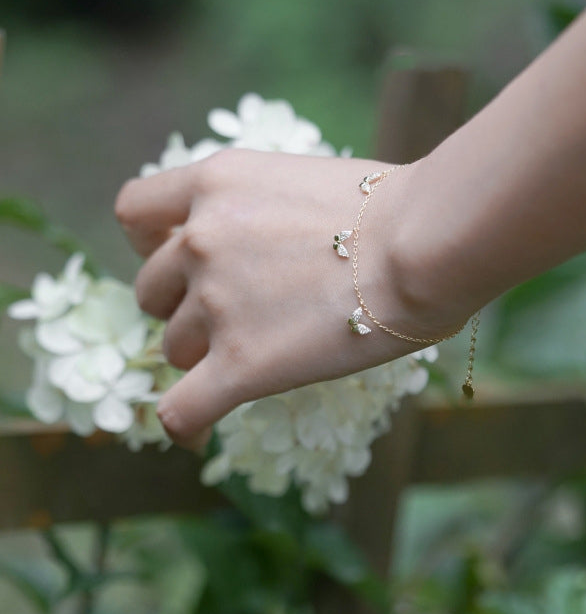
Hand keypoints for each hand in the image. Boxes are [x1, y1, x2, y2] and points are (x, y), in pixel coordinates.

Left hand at [114, 149, 453, 445]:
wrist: (423, 243)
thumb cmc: (391, 208)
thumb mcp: (306, 180)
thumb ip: (264, 208)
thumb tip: (270, 243)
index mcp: (217, 183)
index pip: (134, 211)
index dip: (150, 241)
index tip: (177, 256)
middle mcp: (201, 239)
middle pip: (153, 291)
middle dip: (185, 305)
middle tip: (238, 313)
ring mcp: (216, 304)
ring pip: (175, 349)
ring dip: (205, 355)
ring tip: (260, 354)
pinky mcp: (241, 365)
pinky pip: (181, 410)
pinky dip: (186, 423)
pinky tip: (198, 432)